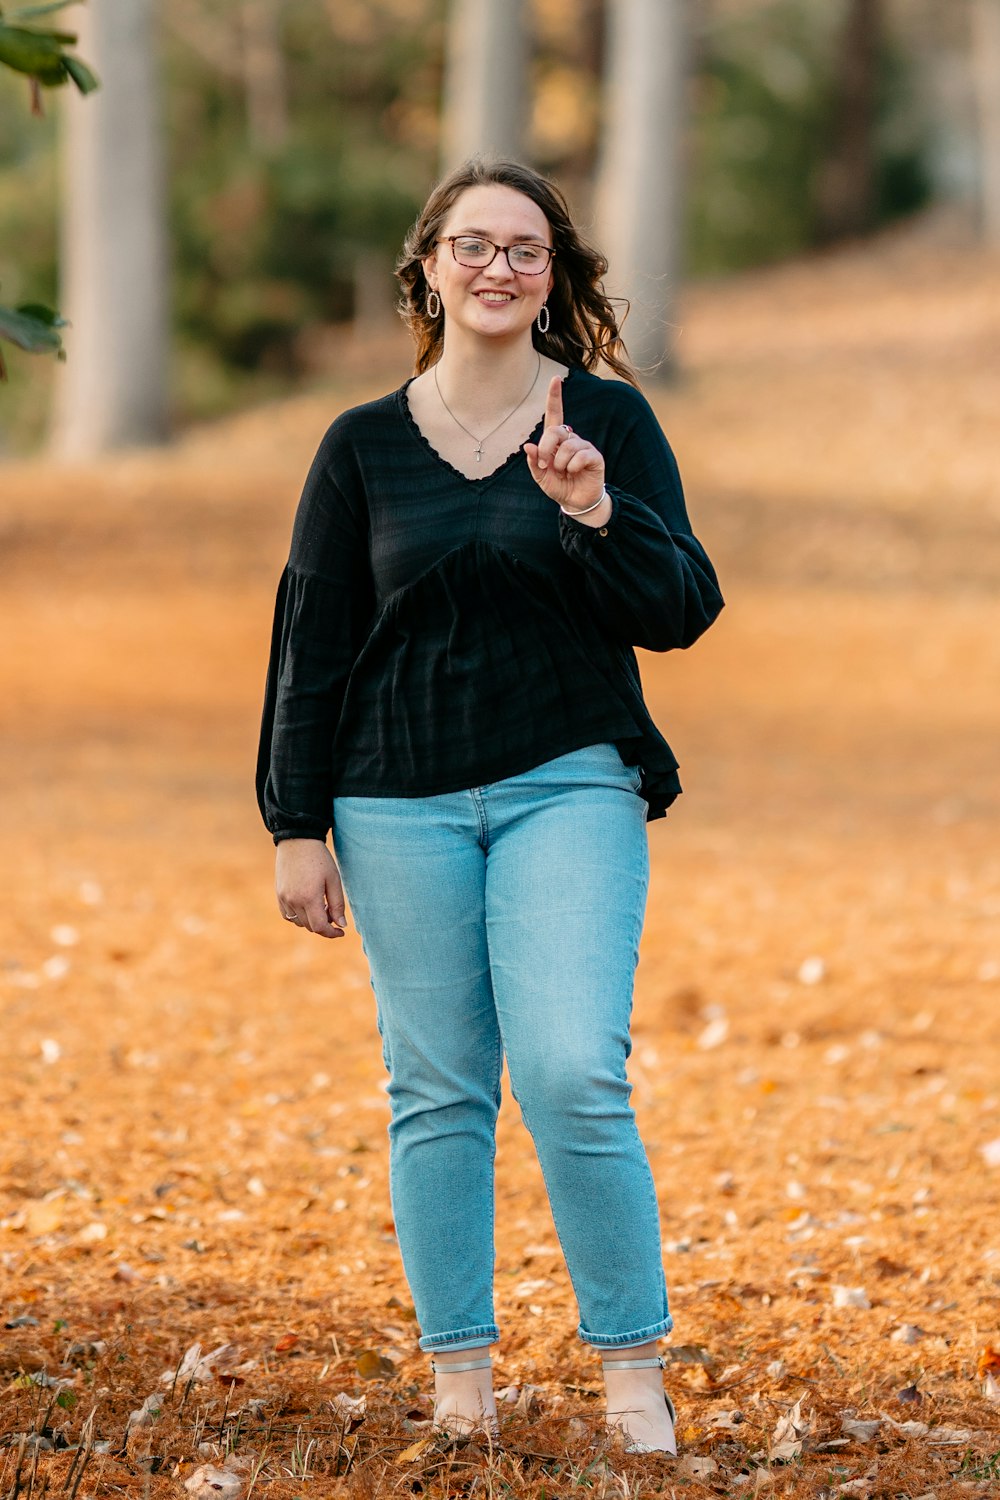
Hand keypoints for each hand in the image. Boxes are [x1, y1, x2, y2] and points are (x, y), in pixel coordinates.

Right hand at [275, 839, 346, 938]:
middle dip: (323, 925)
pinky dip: (298, 917)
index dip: (331, 933)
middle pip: (310, 926)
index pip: (320, 927)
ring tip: (320, 905)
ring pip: (299, 922)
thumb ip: (337, 904)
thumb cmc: (319, 858)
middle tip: (332, 912)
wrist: (297, 841)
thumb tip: (341, 925)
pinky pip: (288, 915)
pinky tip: (307, 905)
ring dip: (311, 921)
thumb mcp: (333, 879)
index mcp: (309, 897)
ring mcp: (283, 898)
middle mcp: (293, 901)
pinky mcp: (278, 894)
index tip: (341, 931)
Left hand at [523, 376, 605, 512]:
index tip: (555, 379)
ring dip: (561, 464)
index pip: (555, 414)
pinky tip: (575, 473)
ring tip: (564, 473)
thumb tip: (528, 445)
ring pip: (568, 446)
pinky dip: (573, 467)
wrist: (575, 502)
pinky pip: (581, 455)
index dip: (555, 397)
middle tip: (546, 466)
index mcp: (556, 441)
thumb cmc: (558, 486)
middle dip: (546, 450)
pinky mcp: (595, 456)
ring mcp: (584, 446)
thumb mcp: (541, 477)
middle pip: (555, 432)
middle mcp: (570, 439)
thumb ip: (534, 462)